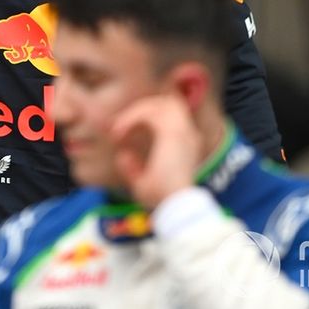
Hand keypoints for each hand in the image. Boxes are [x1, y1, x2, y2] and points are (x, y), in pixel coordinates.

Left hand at [109, 95, 202, 209]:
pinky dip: (132, 117)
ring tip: (119, 129)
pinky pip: (151, 111)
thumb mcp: (143, 183)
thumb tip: (123, 154)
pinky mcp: (173, 132)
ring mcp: (183, 130)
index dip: (145, 116)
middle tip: (119, 128)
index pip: (171, 113)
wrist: (175, 206)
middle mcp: (188, 133)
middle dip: (141, 109)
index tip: (122, 133)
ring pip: (160, 102)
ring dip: (136, 111)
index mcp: (186, 142)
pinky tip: (119, 133)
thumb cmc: (163, 200)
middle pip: (167, 102)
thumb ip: (133, 168)